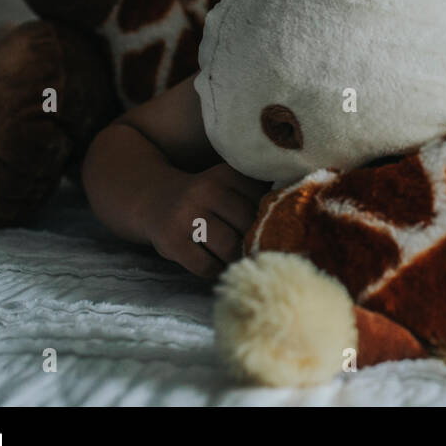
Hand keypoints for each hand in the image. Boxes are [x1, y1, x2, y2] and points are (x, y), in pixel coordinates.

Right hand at [144, 162, 272, 279]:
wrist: (152, 199)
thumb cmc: (204, 198)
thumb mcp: (226, 184)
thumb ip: (255, 194)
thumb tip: (292, 221)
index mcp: (225, 174)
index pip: (261, 201)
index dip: (270, 220)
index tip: (275, 229)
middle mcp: (206, 191)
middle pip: (247, 226)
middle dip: (256, 242)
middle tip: (262, 251)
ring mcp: (186, 217)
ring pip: (229, 248)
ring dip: (238, 259)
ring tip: (241, 260)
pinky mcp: (172, 242)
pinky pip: (206, 266)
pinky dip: (217, 271)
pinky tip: (218, 266)